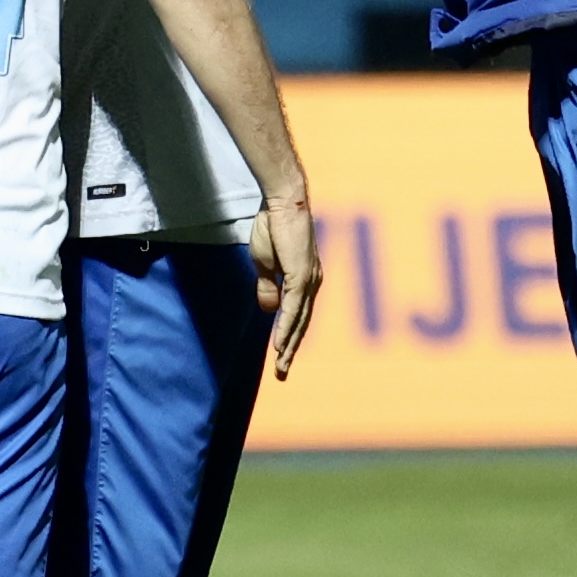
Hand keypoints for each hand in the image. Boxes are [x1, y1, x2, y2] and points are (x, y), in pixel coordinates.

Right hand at [251, 194, 320, 379]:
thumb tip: (268, 310)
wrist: (281, 202)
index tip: (280, 356)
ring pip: (299, 320)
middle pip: (301, 323)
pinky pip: (292, 308)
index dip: (288, 336)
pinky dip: (286, 328)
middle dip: (290, 349)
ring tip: (281, 366)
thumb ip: (268, 287)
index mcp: (303, 279)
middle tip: (282, 373)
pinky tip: (280, 344)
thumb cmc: (272, 226)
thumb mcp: (265, 263)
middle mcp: (311, 282)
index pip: (296, 315)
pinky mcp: (301, 275)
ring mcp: (308, 280)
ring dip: (289, 345)